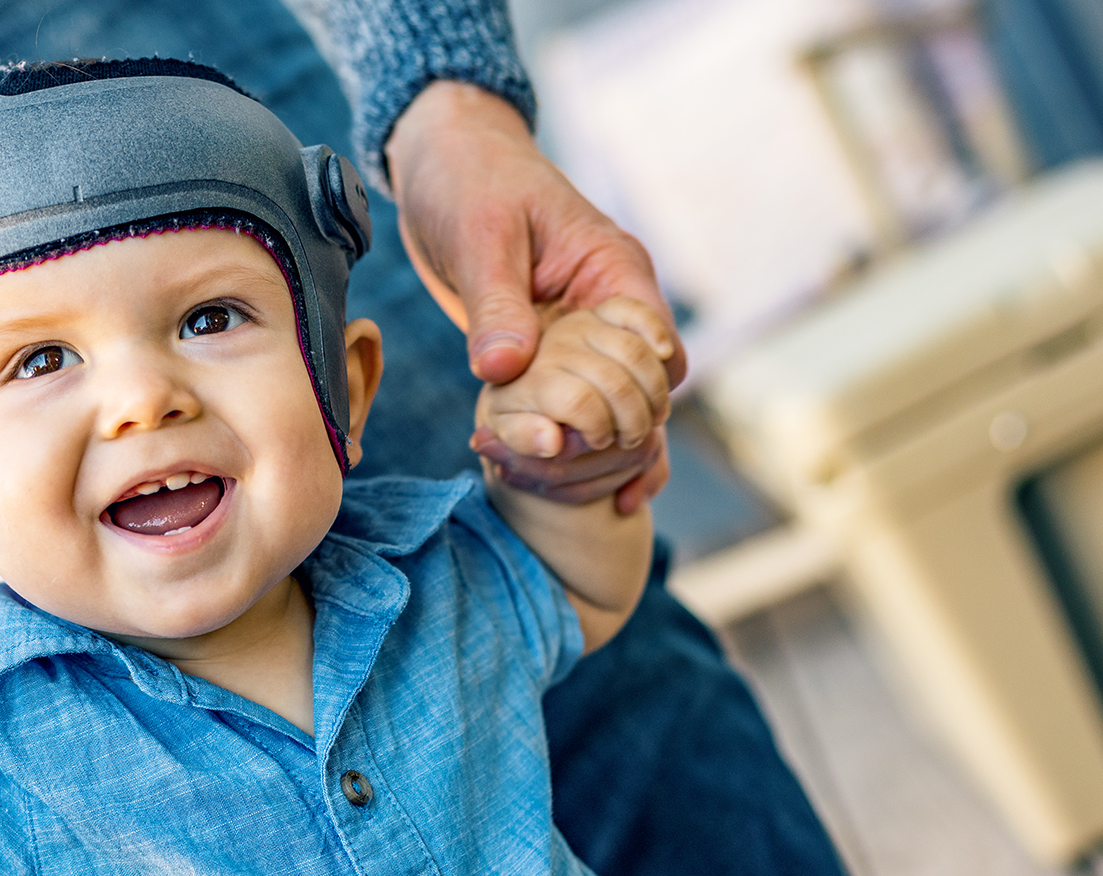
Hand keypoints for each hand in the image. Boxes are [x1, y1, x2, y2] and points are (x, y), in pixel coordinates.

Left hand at [385, 81, 683, 511]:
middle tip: (557, 470)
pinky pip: (578, 402)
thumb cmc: (470, 180)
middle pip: (646, 390)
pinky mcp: (553, 349)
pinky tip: (579, 490)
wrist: (444, 158)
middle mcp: (612, 306)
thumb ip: (496, 305)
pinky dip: (576, 442)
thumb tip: (507, 372)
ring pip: (618, 406)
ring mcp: (585, 331)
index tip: (591, 439)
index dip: (636, 399)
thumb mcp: (482, 238)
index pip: (657, 350)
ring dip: (591, 447)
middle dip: (612, 435)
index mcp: (615, 271)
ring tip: (553, 488)